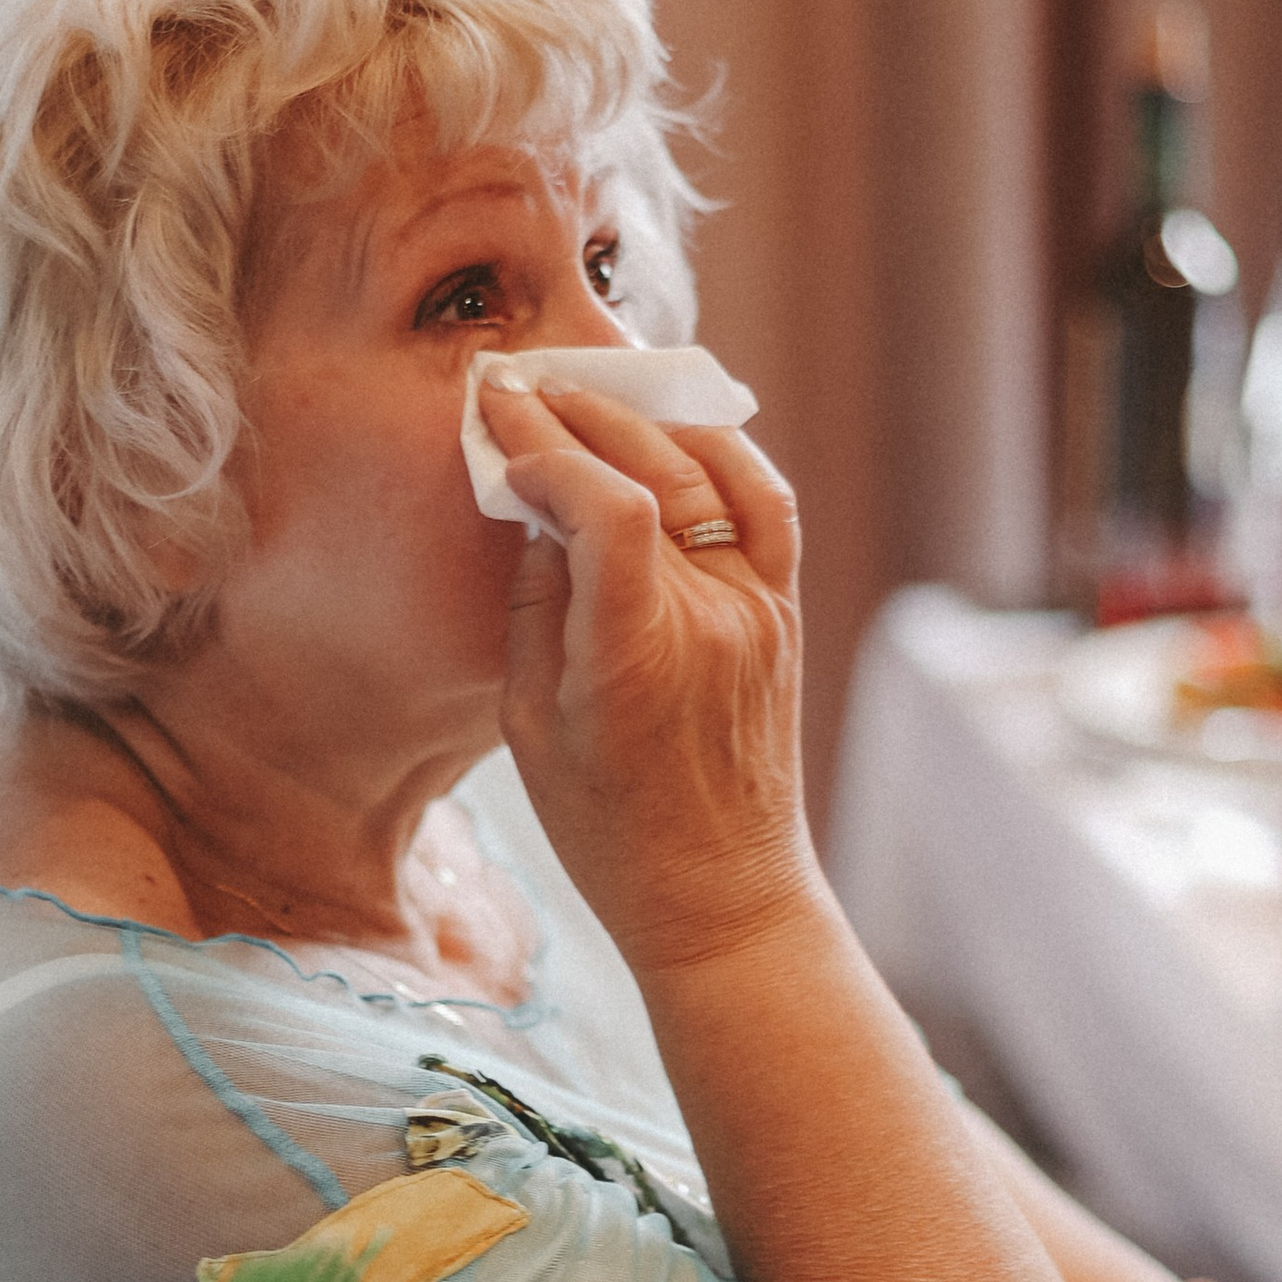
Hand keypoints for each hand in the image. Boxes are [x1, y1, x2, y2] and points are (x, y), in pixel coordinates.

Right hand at [490, 373, 814, 971]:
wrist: (722, 894)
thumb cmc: (608, 831)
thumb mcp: (529, 726)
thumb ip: (534, 606)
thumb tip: (536, 509)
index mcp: (636, 655)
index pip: (606, 506)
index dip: (546, 451)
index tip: (496, 433)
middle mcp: (710, 619)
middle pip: (654, 469)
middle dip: (577, 415)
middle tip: (518, 387)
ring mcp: (759, 610)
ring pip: (711, 470)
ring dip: (641, 418)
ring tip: (583, 395)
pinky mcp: (784, 613)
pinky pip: (764, 503)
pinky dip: (719, 450)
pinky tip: (671, 430)